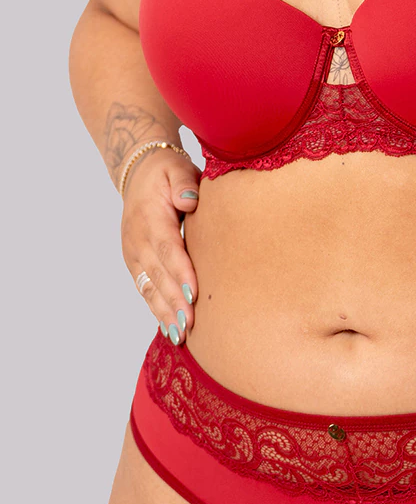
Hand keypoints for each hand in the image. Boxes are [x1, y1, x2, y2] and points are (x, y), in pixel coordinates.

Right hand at [120, 144, 200, 344]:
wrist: (138, 174)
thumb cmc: (166, 173)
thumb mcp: (176, 168)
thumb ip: (183, 183)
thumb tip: (189, 200)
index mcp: (150, 218)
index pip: (168, 249)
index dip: (181, 272)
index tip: (195, 293)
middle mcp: (137, 240)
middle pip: (158, 275)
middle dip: (174, 301)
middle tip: (190, 324)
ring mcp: (133, 254)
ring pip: (148, 288)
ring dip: (164, 312)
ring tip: (180, 335)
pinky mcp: (135, 263)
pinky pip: (144, 289)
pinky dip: (156, 309)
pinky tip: (169, 328)